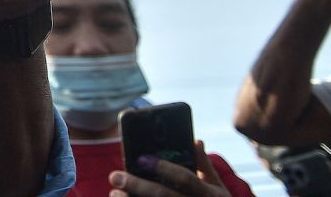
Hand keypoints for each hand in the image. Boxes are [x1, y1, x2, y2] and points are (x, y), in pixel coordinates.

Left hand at [109, 141, 228, 195]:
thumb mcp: (218, 187)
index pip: (186, 179)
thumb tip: (195, 140)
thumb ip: (204, 165)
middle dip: (138, 186)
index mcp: (210, 195)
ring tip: (114, 193)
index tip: (141, 158)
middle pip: (164, 196)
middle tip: (115, 176)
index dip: (164, 168)